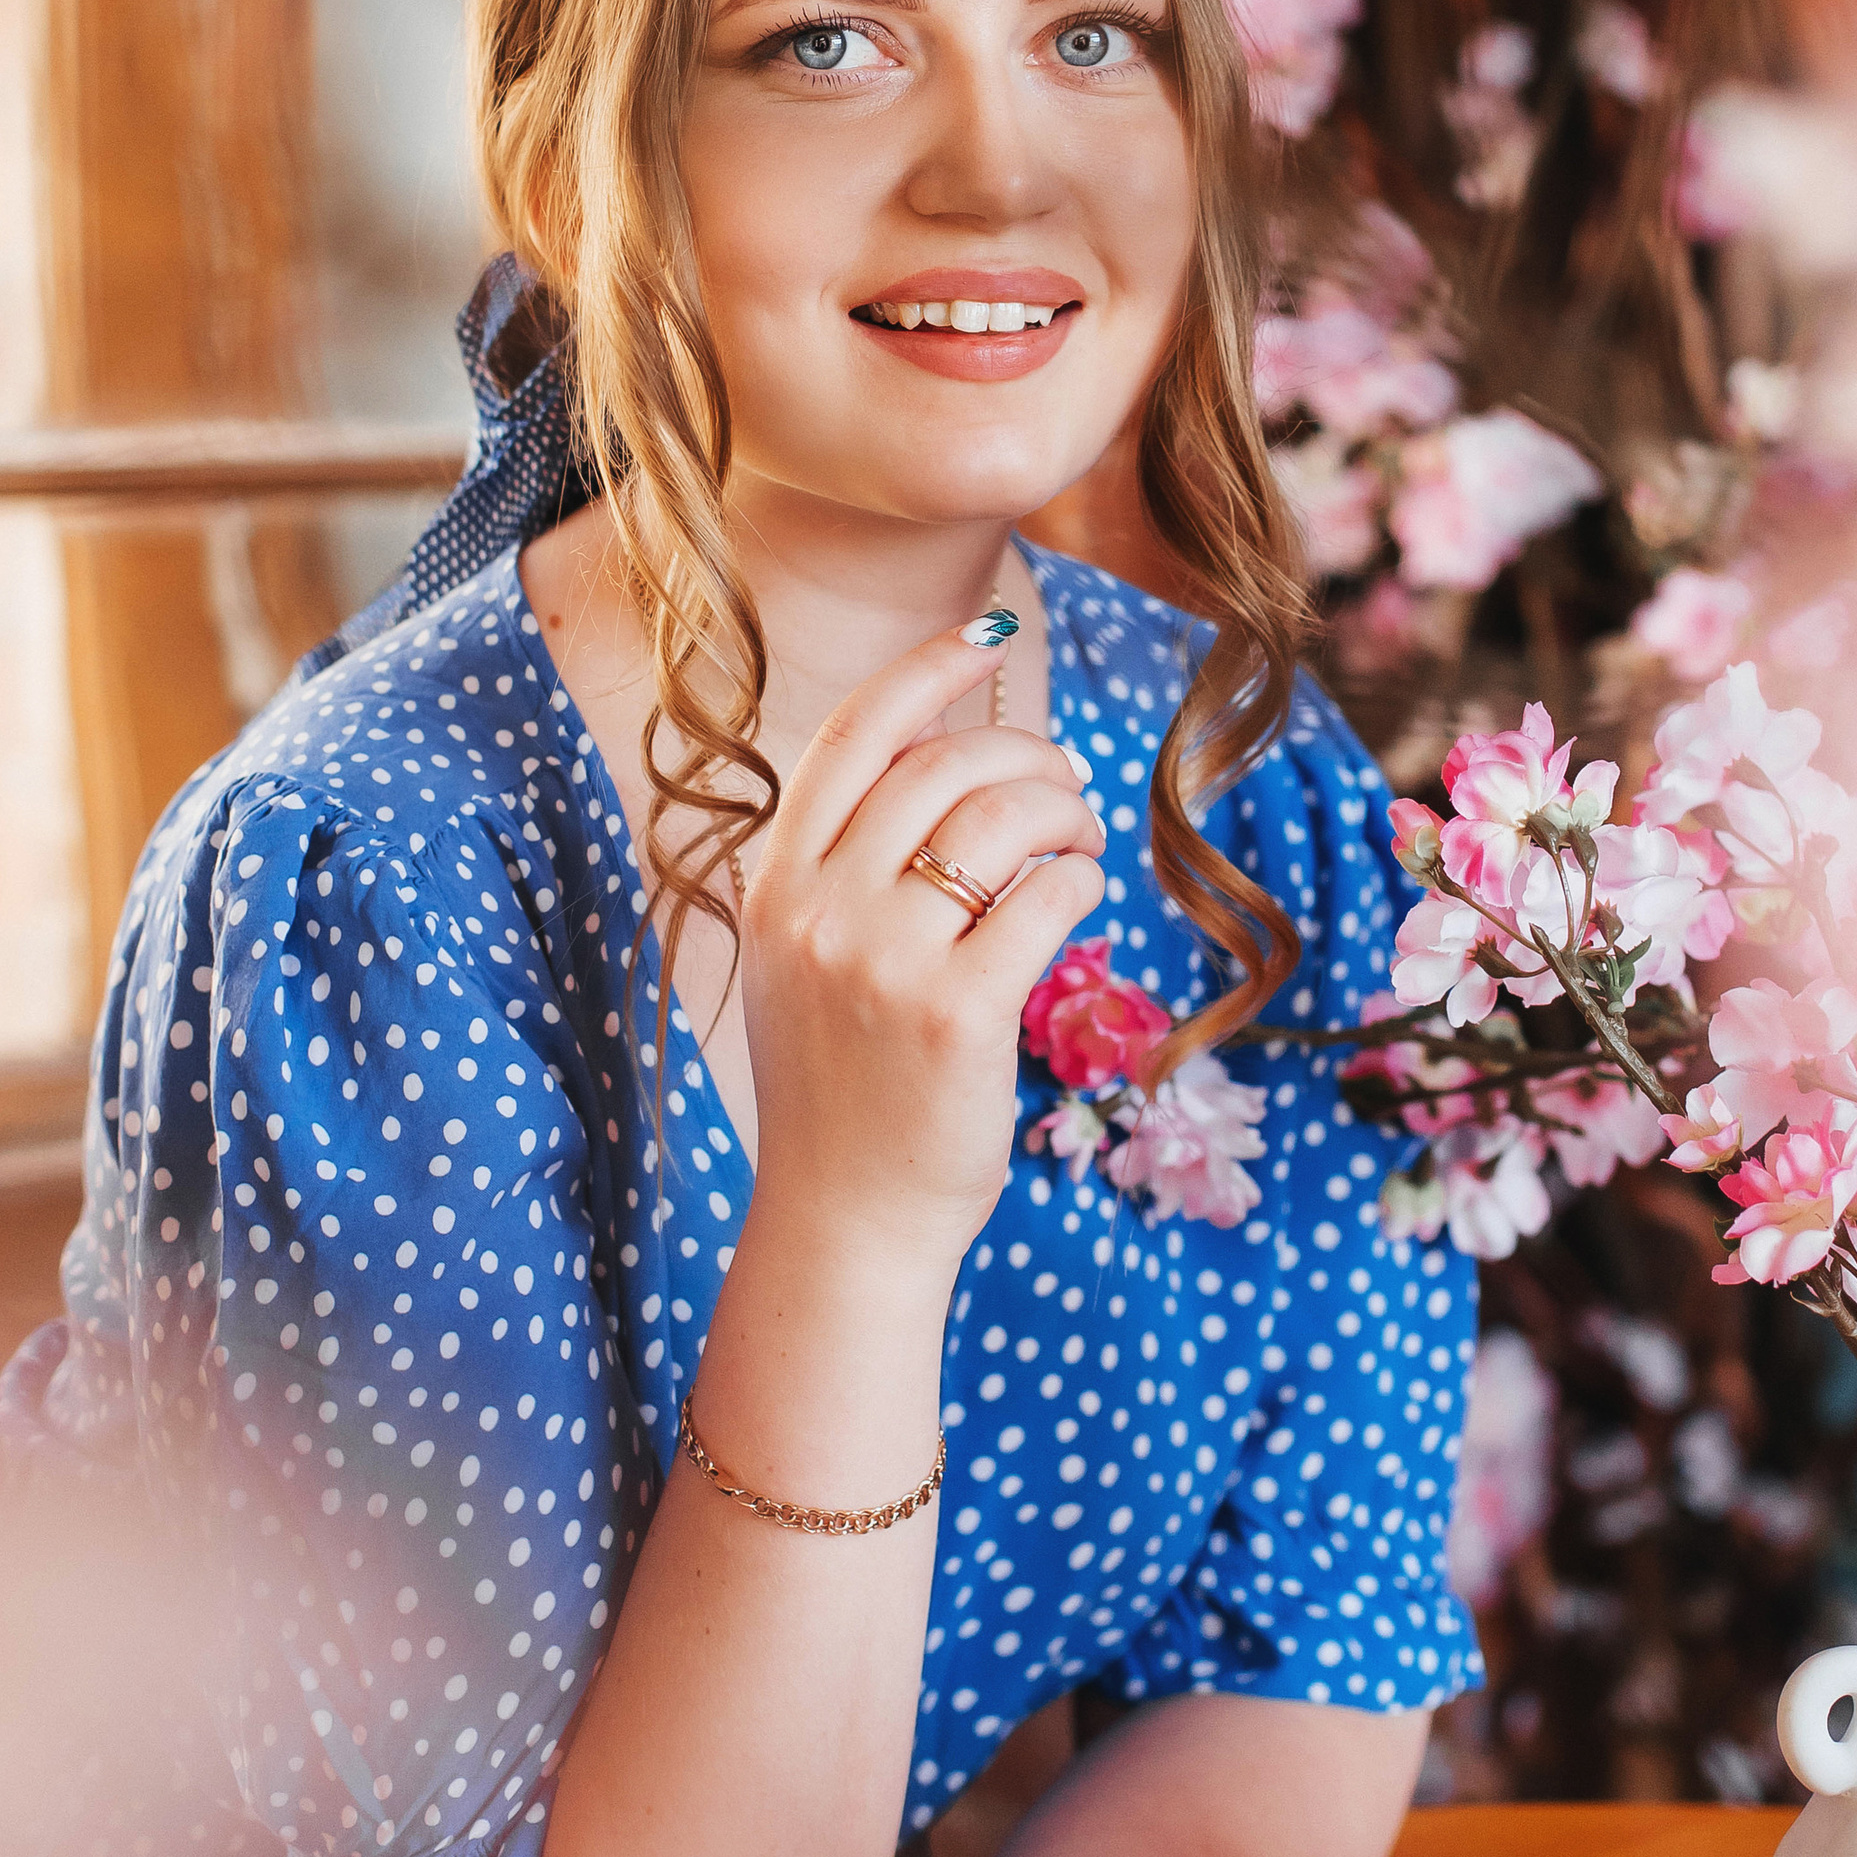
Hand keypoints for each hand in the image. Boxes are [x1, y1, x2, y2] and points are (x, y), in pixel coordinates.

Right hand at [737, 623, 1105, 1257]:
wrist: (844, 1220)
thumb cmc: (840, 1088)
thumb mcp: (800, 960)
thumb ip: (840, 867)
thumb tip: (935, 760)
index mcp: (775, 882)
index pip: (855, 733)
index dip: (929, 669)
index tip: (990, 635)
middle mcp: (819, 908)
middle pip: (944, 763)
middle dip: (1025, 753)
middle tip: (1064, 787)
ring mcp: (883, 959)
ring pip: (1001, 817)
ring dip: (1064, 811)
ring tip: (1080, 843)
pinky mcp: (955, 1012)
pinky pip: (1045, 898)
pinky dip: (1079, 883)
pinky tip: (1080, 901)